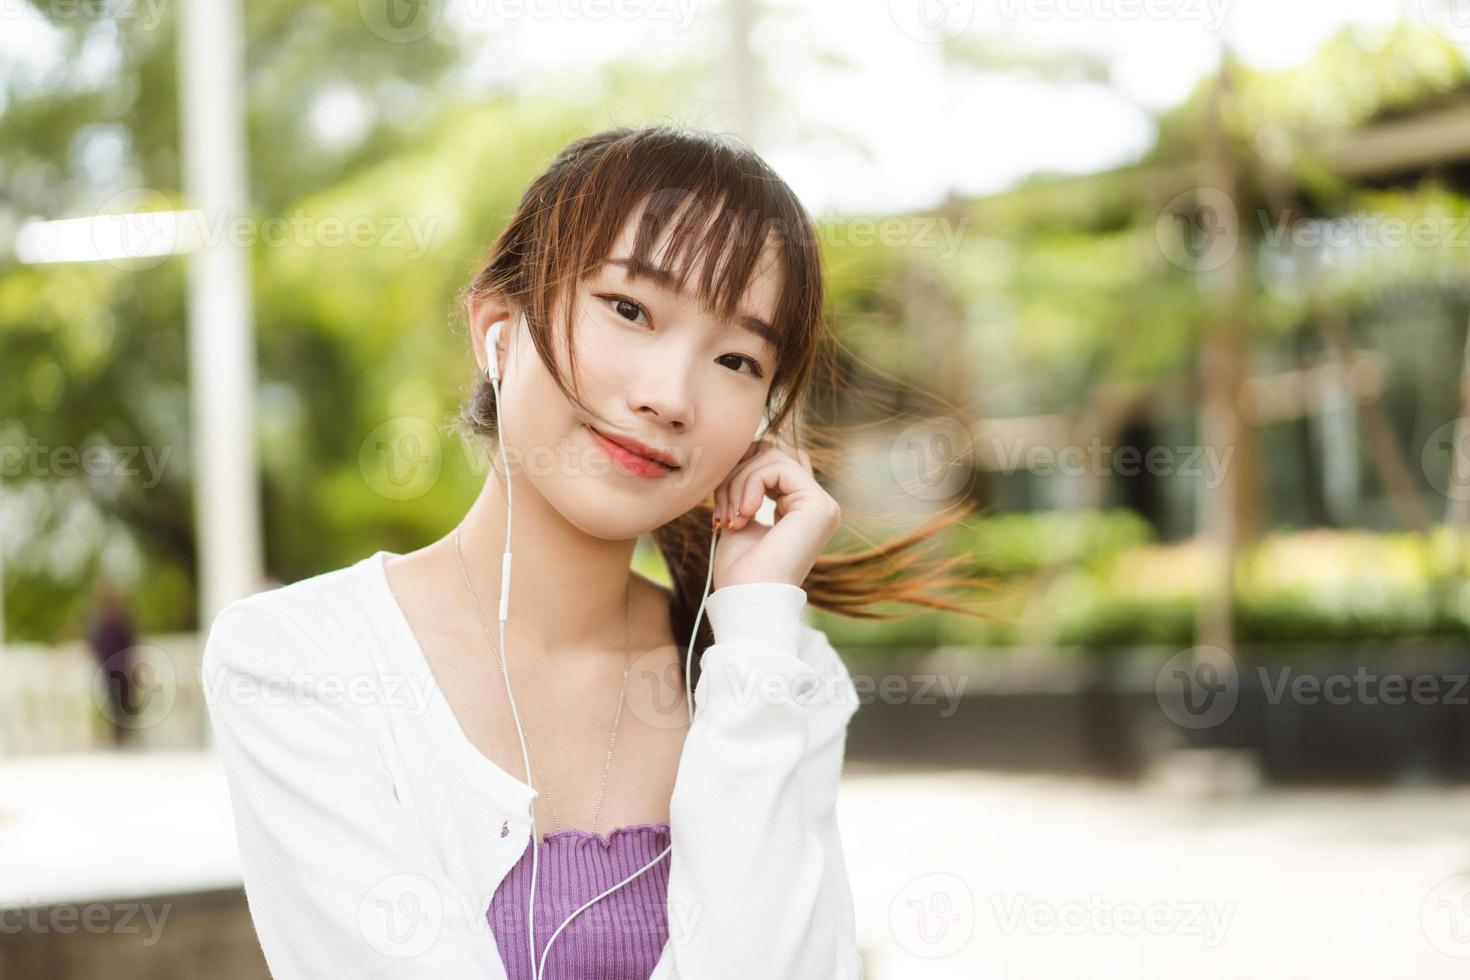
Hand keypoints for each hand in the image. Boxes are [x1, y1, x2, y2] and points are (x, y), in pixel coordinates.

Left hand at [709, 435, 840, 590]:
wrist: (746, 602)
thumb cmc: (739, 571)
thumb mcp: (741, 515)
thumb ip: (749, 484)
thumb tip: (750, 447)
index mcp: (803, 509)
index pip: (776, 461)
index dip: (743, 470)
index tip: (721, 507)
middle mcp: (819, 505)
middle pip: (776, 452)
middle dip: (738, 471)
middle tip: (720, 508)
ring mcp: (823, 505)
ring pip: (773, 456)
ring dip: (737, 481)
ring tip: (728, 515)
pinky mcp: (818, 505)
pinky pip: (776, 467)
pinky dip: (748, 485)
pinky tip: (742, 514)